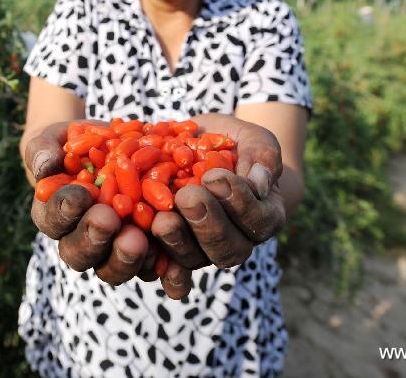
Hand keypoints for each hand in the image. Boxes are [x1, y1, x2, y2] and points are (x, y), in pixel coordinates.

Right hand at [24, 121, 192, 298]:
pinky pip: (150, 266)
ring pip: (114, 268)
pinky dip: (160, 263)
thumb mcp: (52, 140)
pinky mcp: (143, 249)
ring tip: (138, 238)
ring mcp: (111, 249)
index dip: (66, 209)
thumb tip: (44, 167)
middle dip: (94, 238)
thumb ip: (42, 151)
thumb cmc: (70, 143)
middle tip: (109, 220)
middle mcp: (79, 240)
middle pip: (81, 253)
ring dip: (125, 257)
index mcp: (53, 217)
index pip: (54, 219)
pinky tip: (169, 256)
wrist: (105, 148)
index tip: (82, 194)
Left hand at [152, 114, 286, 270]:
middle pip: (227, 249)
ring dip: (177, 240)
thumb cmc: (234, 142)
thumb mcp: (254, 139)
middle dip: (206, 223)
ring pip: (193, 259)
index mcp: (262, 217)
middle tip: (186, 197)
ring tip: (162, 218)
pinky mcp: (171, 249)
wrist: (201, 146)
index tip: (215, 176)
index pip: (258, 221)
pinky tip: (143, 248)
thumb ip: (262, 158)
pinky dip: (153, 262)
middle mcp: (235, 241)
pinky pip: (164, 266)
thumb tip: (259, 183)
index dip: (238, 203)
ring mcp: (202, 250)